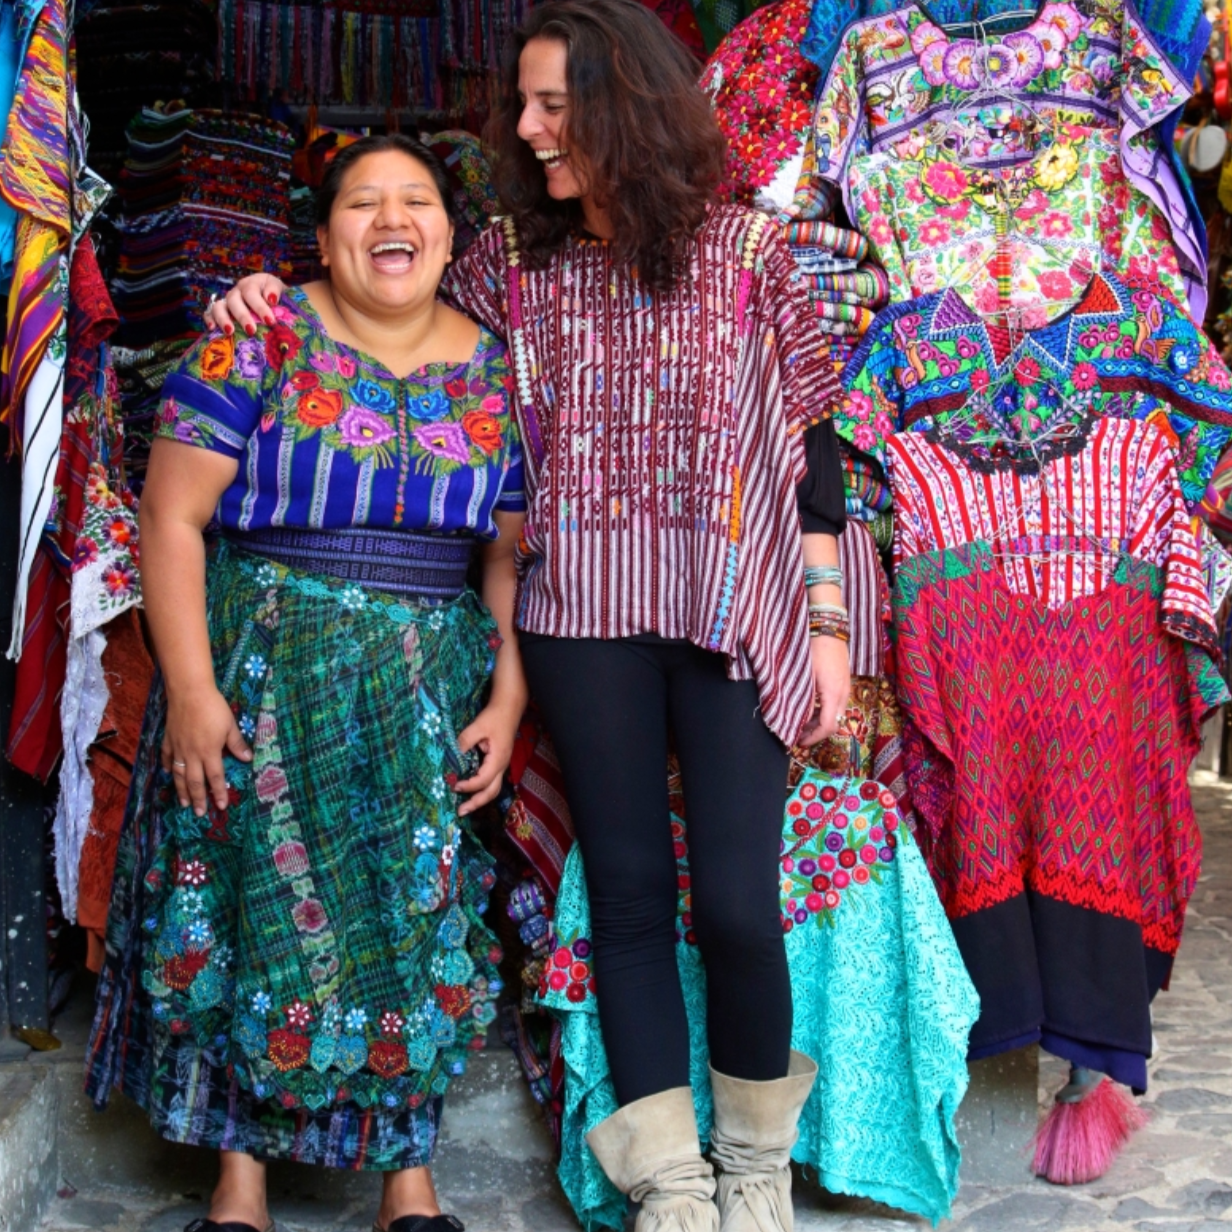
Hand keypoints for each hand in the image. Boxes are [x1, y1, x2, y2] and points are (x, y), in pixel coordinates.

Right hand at [162, 685, 252, 815]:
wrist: (189, 692)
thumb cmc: (213, 707)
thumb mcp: (230, 725)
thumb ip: (237, 744)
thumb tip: (248, 759)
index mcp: (209, 752)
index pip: (215, 778)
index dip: (219, 793)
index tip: (221, 806)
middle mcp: (192, 754)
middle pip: (194, 781)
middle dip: (198, 799)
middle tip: (199, 813)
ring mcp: (178, 748)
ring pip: (178, 774)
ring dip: (181, 790)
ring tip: (184, 803)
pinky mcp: (168, 739)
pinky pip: (167, 757)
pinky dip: (167, 767)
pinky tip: (168, 773)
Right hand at [205, 275, 287, 335]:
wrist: (275, 299)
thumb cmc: (278, 297)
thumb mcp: (280, 289)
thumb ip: (276, 290)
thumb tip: (271, 298)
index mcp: (251, 284)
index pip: (252, 293)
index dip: (260, 307)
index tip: (270, 321)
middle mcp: (237, 291)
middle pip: (234, 300)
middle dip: (243, 316)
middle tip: (252, 330)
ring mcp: (227, 301)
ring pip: (219, 306)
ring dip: (223, 319)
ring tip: (230, 332)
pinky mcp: (221, 311)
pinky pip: (210, 312)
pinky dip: (209, 319)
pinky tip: (213, 329)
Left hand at [454, 702, 519, 815]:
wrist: (509, 708)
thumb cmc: (495, 717)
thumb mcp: (478, 726)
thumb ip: (465, 740)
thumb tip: (452, 755)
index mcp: (498, 759)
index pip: (483, 781)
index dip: (468, 786)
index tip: (454, 785)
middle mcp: (501, 766)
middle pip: (491, 792)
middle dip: (476, 803)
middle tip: (460, 812)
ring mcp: (501, 765)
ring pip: (492, 789)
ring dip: (479, 799)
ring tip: (464, 807)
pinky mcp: (497, 762)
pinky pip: (490, 781)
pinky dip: (480, 790)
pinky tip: (470, 791)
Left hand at [798, 634, 850, 746]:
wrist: (829, 628)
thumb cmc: (814, 649)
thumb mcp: (805, 675)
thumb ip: (804, 698)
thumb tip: (799, 718)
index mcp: (834, 694)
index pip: (828, 726)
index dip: (814, 737)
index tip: (800, 741)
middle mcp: (844, 694)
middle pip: (834, 723)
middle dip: (817, 733)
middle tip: (799, 734)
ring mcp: (846, 688)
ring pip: (836, 714)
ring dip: (820, 722)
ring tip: (802, 723)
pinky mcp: (844, 682)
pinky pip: (836, 704)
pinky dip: (824, 711)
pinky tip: (810, 708)